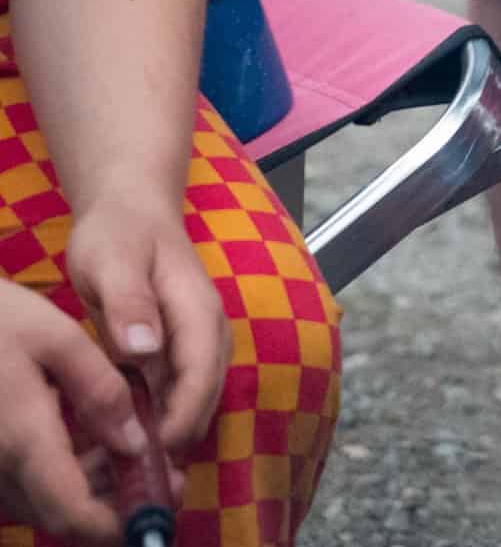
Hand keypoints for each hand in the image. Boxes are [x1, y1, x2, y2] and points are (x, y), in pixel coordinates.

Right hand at [0, 278, 150, 543]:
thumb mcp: (57, 338)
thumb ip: (99, 390)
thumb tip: (136, 442)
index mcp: (24, 440)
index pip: (71, 513)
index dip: (116, 525)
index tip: (159, 508)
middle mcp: (1, 466)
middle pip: (61, 515)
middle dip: (116, 505)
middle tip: (166, 474)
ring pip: (45, 501)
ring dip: (95, 490)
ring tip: (143, 452)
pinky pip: (29, 482)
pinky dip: (69, 474)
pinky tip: (99, 441)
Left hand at [64, 198, 229, 453]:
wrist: (133, 208)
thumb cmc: (120, 233)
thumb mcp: (113, 262)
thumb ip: (130, 304)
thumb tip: (146, 350)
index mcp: (196, 309)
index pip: (202, 370)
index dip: (186, 412)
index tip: (160, 446)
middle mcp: (207, 327)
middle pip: (207, 389)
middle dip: (185, 433)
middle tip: (152, 473)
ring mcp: (196, 336)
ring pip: (197, 392)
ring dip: (177, 427)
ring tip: (146, 464)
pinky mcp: (179, 345)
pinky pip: (180, 386)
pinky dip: (166, 413)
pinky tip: (140, 433)